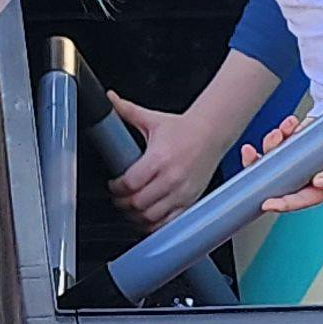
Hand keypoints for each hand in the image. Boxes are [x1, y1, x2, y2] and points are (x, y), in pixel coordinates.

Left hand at [102, 94, 219, 225]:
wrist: (212, 132)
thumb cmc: (183, 128)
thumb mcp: (152, 119)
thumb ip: (127, 111)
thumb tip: (110, 99)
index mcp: (159, 158)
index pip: (130, 183)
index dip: (115, 189)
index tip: (112, 186)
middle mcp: (171, 178)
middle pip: (138, 203)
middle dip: (122, 204)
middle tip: (118, 199)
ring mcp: (182, 192)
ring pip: (152, 216)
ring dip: (136, 216)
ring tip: (130, 209)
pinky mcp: (190, 201)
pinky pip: (169, 222)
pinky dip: (155, 224)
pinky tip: (147, 218)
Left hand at [237, 112, 322, 213]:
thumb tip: (318, 183)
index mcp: (322, 188)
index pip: (300, 199)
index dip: (284, 204)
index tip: (268, 203)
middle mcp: (306, 176)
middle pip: (276, 179)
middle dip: (261, 166)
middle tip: (252, 155)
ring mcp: (299, 158)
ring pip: (273, 157)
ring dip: (271, 143)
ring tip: (280, 132)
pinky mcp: (295, 141)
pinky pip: (280, 139)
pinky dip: (281, 130)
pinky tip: (289, 124)